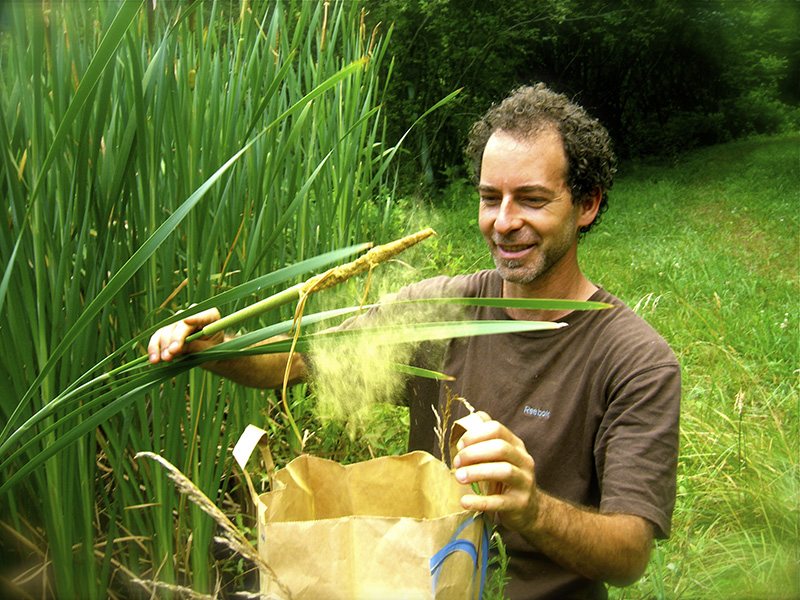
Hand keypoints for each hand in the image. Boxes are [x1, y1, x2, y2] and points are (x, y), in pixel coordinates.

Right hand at [148, 307, 222, 363]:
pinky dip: (154, 348)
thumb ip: (195, 347)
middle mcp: (192, 314)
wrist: (208, 353)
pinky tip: (154, 359)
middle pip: (180, 323)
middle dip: (174, 338)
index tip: (187, 321)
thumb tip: (175, 349)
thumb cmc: (212, 349)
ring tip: (162, 359)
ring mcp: (178, 320)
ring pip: (166, 329)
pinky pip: (158, 337)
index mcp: (210, 315)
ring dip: (162, 345)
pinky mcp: (168, 329)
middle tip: (171, 353)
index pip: (204, 315)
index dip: (195, 317)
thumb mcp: (208, 350)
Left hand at [452, 412, 538, 532]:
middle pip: (500, 448)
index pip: (497, 429)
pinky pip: (500, 502)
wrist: (529, 510)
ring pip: (504, 471)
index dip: (475, 435)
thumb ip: (486, 439)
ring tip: (459, 477)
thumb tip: (468, 420)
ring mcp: (524, 482)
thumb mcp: (500, 457)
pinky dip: (480, 501)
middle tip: (456, 463)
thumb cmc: (506, 480)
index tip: (459, 446)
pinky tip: (465, 501)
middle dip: (473, 453)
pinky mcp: (520, 504)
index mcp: (516, 445)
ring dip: (477, 472)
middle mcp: (524, 460)